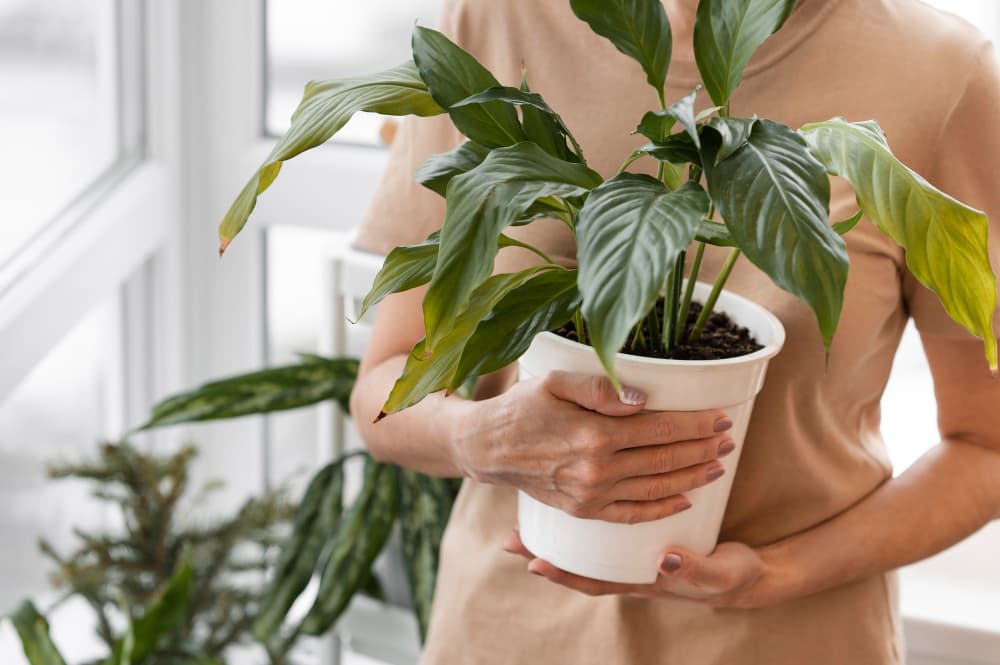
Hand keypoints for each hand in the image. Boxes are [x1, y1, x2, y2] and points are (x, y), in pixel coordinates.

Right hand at [450, 370, 734, 523]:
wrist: (488, 448)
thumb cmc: (521, 407)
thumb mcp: (554, 382)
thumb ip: (599, 389)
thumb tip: (643, 399)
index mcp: (595, 436)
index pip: (660, 429)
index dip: (694, 424)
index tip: (720, 417)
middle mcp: (597, 470)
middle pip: (665, 460)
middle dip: (702, 449)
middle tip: (729, 439)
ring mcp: (591, 495)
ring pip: (656, 488)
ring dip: (692, 477)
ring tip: (718, 465)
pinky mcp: (584, 510)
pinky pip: (632, 514)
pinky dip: (662, 509)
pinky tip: (685, 500)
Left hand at [503, 530, 776, 608]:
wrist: (751, 572)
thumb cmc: (732, 576)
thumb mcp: (719, 575)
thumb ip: (695, 569)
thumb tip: (665, 560)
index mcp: (643, 581)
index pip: (595, 581)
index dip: (564, 574)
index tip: (531, 565)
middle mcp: (631, 569)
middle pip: (581, 563)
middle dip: (546, 551)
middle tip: (509, 540)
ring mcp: (635, 553)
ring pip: (589, 546)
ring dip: (558, 532)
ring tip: (522, 517)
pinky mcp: (646, 532)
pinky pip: (610, 525)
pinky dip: (588, 516)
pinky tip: (571, 495)